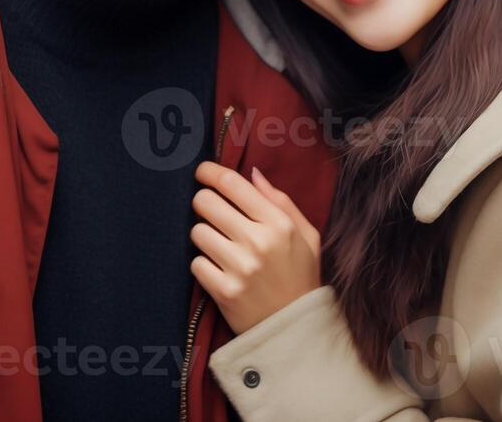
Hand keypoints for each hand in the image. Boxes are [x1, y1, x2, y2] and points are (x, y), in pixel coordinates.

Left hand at [189, 161, 321, 333]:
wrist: (297, 330)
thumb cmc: (301, 276)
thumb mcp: (306, 235)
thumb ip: (280, 201)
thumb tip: (253, 173)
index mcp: (279, 224)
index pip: (233, 184)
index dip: (210, 172)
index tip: (202, 171)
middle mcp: (258, 242)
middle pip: (206, 203)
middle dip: (203, 202)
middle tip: (209, 211)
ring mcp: (239, 268)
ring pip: (197, 232)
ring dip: (204, 236)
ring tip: (219, 246)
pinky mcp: (224, 291)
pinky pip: (196, 263)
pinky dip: (204, 265)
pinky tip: (219, 270)